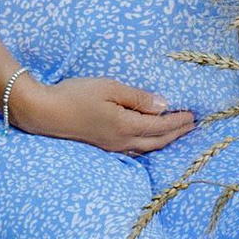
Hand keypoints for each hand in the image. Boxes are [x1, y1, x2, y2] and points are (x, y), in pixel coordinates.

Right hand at [11, 74, 197, 159]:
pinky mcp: (103, 146)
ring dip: (165, 141)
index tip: (195, 115)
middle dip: (177, 133)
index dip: (179, 121)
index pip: (161, 125)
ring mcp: (112, 147)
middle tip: (193, 126)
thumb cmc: (75, 94)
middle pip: (158, 141)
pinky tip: (149, 141)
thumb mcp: (109, 88)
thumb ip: (138, 97)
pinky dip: (149, 145)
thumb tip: (163, 105)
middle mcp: (122, 141)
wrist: (44, 112)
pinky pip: (134, 150)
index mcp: (126, 126)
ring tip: (177, 133)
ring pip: (146, 148)